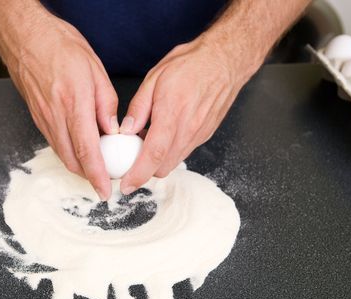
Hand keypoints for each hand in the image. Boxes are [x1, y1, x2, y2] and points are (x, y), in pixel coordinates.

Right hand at [0, 14, 117, 199]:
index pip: (87, 150)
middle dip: (89, 177)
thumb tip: (114, 131)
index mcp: (73, 104)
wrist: (26, 37)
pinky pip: (54, 143)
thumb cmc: (61, 46)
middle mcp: (55, 116)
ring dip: (79, 167)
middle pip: (72, 159)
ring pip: (62, 154)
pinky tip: (81, 150)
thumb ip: (106, 105)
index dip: (97, 175)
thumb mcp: (95, 71)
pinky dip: (69, 153)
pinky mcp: (37, 117)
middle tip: (106, 181)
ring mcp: (43, 118)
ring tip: (97, 168)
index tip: (105, 190)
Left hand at [119, 38, 250, 193]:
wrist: (224, 61)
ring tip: (147, 142)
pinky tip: (164, 135)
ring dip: (158, 161)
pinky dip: (170, 152)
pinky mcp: (205, 135)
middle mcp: (188, 129)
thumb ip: (139, 107)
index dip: (138, 174)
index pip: (153, 154)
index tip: (126, 185)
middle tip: (131, 159)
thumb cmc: (190, 65)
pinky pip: (184, 152)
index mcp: (172, 113)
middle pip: (163, 166)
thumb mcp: (155, 77)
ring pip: (174, 161)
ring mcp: (199, 134)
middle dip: (145, 171)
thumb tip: (126, 130)